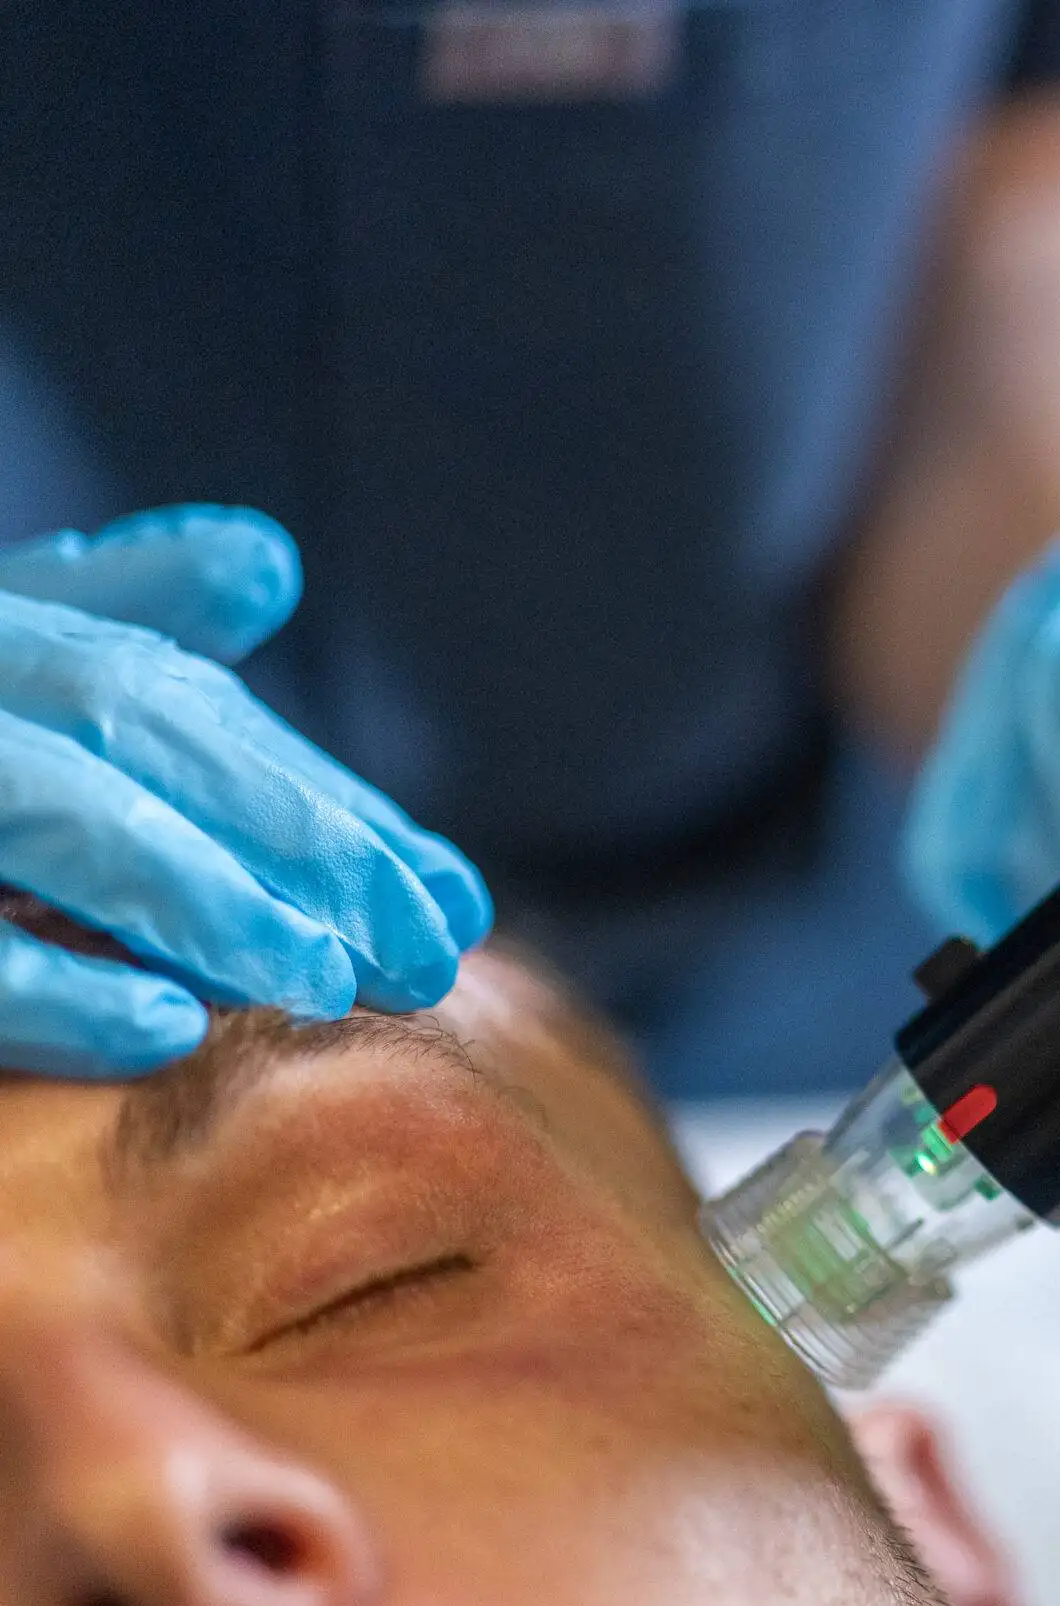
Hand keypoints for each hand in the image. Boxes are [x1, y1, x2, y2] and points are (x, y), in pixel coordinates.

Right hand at [0, 507, 491, 1076]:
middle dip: (304, 837)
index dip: (324, 799)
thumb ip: (122, 618)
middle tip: (429, 952)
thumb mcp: (14, 665)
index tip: (453, 898)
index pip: (181, 705)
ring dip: (208, 896)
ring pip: (64, 815)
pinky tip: (169, 1031)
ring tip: (326, 983)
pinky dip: (52, 989)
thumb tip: (264, 557)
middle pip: (141, 728)